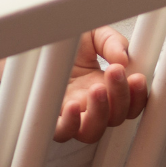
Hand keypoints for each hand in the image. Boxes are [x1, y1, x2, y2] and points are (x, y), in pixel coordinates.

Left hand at [53, 27, 147, 143]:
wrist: (27, 38)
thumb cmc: (60, 42)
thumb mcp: (92, 35)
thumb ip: (111, 43)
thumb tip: (124, 59)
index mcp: (103, 88)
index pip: (130, 104)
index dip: (138, 96)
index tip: (137, 77)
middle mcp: (88, 105)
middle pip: (115, 118)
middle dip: (121, 96)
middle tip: (115, 72)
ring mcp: (69, 113)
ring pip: (92, 132)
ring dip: (100, 113)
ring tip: (97, 88)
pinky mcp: (47, 116)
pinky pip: (62, 132)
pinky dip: (70, 124)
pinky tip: (72, 105)